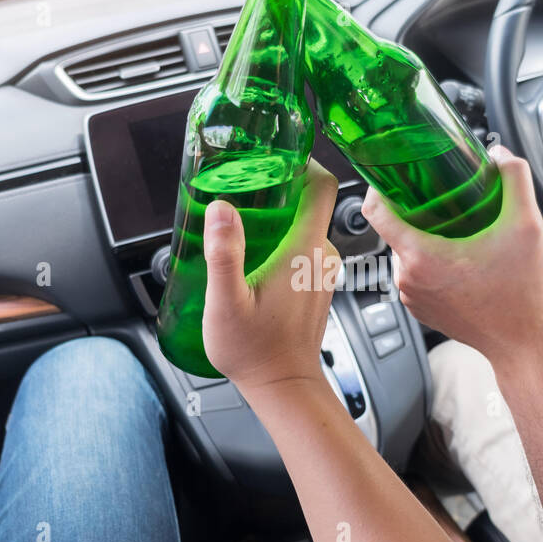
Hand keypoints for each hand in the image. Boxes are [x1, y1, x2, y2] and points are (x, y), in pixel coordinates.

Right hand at [202, 160, 341, 393]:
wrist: (283, 387)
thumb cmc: (256, 352)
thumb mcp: (226, 302)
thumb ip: (223, 254)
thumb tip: (220, 209)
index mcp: (305, 250)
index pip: (322, 185)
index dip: (303, 162)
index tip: (275, 154)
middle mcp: (321, 256)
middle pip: (309, 200)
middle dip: (277, 187)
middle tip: (242, 185)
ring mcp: (321, 270)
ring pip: (304, 224)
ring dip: (277, 216)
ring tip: (241, 220)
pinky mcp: (316, 284)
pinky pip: (303, 246)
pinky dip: (281, 239)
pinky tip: (253, 251)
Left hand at [361, 144, 542, 364]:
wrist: (524, 343)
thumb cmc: (521, 294)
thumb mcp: (527, 225)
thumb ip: (515, 179)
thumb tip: (500, 155)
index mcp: (420, 256)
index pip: (374, 212)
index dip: (379, 186)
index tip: (393, 175)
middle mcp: (408, 278)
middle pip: (396, 230)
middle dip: (417, 211)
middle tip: (444, 200)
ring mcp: (412, 297)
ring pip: (407, 252)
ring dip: (427, 238)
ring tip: (458, 231)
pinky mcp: (422, 310)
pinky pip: (416, 275)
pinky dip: (432, 262)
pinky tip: (460, 258)